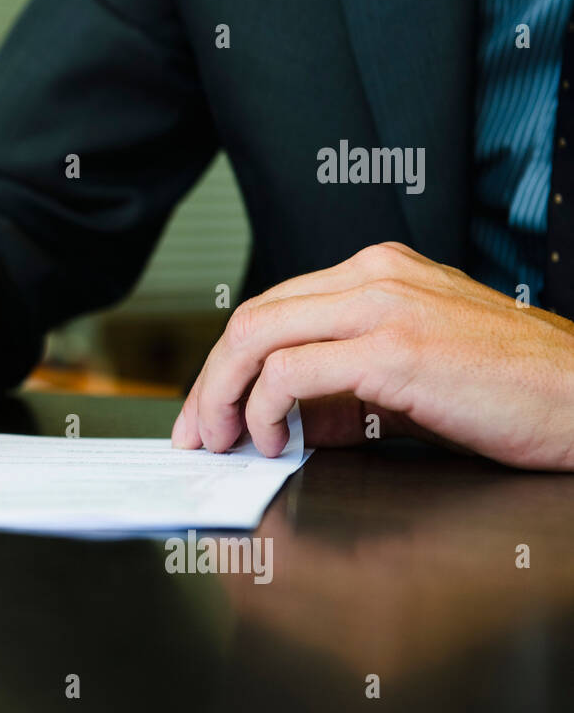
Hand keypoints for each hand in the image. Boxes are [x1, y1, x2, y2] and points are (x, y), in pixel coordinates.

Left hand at [171, 242, 573, 469]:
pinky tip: (274, 440)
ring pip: (257, 336)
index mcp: (378, 272)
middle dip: (210, 380)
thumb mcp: (414, 379)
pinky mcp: (394, 348)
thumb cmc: (515, 391)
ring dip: (223, 394)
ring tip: (221, 440)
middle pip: (252, 317)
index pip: (272, 308)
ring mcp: (384, 306)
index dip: (227, 362)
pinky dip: (264, 408)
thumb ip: (348, 390)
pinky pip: (291, 372)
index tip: (210, 409)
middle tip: (197, 432)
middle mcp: (374, 276)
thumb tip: (294, 421)